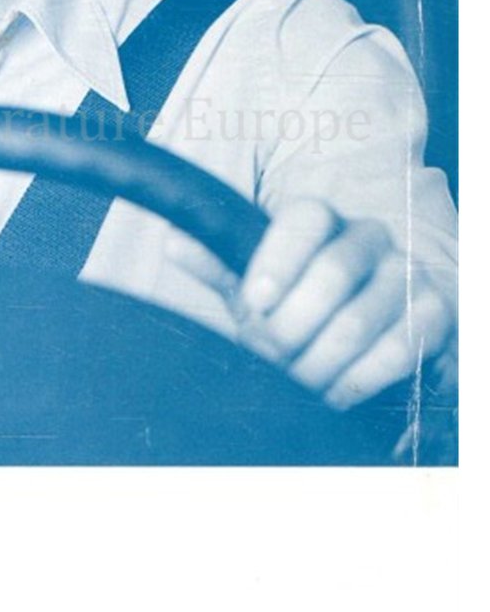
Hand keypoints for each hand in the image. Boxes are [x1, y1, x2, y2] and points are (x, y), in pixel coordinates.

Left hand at [172, 199, 455, 408]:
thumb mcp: (252, 288)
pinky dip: (355, 381)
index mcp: (322, 221)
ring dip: (318, 362)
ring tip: (298, 379)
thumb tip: (176, 240)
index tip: (255, 302)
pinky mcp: (434, 315)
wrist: (358, 344)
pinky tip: (333, 391)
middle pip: (333, 273)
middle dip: (291, 327)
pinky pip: (396, 351)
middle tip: (272, 354)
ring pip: (358, 321)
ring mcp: (406, 275)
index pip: (305, 219)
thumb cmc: (297, 308)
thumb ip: (218, 265)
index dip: (279, 260)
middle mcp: (369, 238)